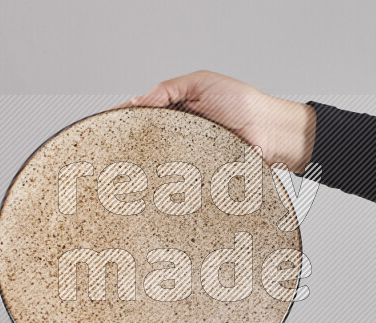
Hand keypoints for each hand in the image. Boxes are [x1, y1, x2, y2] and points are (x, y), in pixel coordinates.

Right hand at [117, 70, 315, 172]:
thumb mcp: (201, 84)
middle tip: (110, 152)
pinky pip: (180, 182)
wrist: (271, 131)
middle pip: (148, 142)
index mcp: (178, 111)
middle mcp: (181, 135)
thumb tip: (136, 101)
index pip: (144, 114)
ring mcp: (189, 156)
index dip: (124, 120)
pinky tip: (156, 186)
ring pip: (161, 165)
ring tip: (128, 170)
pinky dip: (169, 184)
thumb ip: (168, 90)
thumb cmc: (243, 104)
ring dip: (148, 167)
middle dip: (130, 148)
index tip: (104, 123)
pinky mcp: (200, 175)